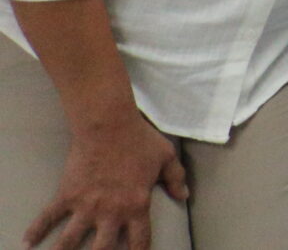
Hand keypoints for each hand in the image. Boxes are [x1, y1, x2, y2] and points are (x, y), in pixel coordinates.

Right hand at [27, 108, 188, 249]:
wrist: (109, 125)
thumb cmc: (140, 140)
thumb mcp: (166, 158)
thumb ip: (176, 179)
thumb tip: (184, 196)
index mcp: (136, 205)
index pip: (139, 239)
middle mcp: (110, 212)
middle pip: (102, 249)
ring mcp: (86, 205)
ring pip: (70, 240)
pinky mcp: (66, 195)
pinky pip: (48, 217)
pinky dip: (36, 230)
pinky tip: (28, 242)